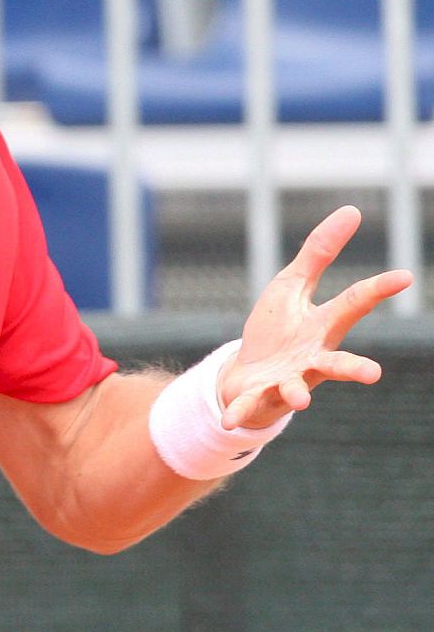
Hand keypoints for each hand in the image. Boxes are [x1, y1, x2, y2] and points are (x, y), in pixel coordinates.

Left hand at [218, 205, 412, 429]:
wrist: (248, 374)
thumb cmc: (278, 329)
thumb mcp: (293, 284)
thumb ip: (319, 251)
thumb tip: (351, 211)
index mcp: (322, 327)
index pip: (352, 304)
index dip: (376, 288)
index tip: (405, 275)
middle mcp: (311, 358)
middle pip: (337, 362)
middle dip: (354, 368)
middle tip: (373, 374)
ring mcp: (287, 379)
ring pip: (299, 389)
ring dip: (299, 394)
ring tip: (301, 399)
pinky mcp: (259, 395)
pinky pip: (249, 406)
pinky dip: (239, 412)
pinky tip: (227, 420)